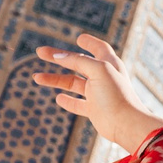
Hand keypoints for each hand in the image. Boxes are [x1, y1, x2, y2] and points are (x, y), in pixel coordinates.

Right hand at [32, 33, 162, 155]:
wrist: (126, 125)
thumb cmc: (116, 95)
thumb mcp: (98, 70)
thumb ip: (79, 61)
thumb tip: (58, 56)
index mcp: (109, 64)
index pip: (99, 48)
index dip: (90, 42)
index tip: (79, 38)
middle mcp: (104, 78)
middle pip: (78, 63)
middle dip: (59, 57)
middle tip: (40, 52)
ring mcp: (99, 94)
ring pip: (73, 83)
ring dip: (55, 79)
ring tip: (36, 78)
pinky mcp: (95, 110)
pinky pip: (78, 104)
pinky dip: (68, 101)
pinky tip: (58, 97)